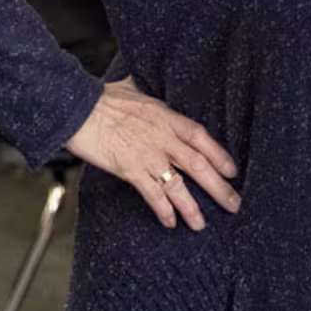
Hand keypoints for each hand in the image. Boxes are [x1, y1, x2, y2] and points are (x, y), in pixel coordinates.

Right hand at [66, 78, 240, 230]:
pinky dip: (163, 210)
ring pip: (179, 184)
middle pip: (199, 164)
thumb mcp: (133, 88)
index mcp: (166, 116)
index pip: (201, 137)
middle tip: (233, 204)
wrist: (77, 109)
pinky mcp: (130, 169)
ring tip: (202, 224)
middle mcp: (163, 137)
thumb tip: (144, 86)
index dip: (220, 155)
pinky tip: (170, 222)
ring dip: (192, 207)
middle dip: (218, 187)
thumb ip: (146, 93)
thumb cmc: (101, 98)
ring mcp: (148, 155)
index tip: (232, 171)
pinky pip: (152, 194)